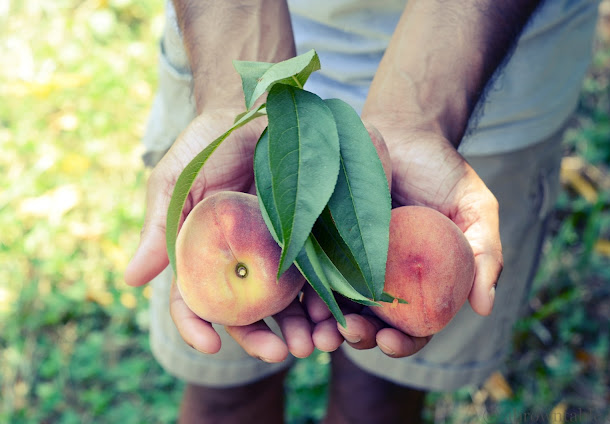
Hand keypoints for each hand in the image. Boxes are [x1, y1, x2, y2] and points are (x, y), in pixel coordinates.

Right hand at [124, 110, 320, 360]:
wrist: (260, 110)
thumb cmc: (210, 143)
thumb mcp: (178, 179)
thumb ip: (159, 227)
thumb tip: (131, 280)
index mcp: (200, 255)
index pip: (193, 301)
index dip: (196, 326)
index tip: (208, 342)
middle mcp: (239, 262)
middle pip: (246, 313)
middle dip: (261, 339)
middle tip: (280, 353)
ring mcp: (277, 253)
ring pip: (288, 305)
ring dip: (301, 329)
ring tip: (315, 343)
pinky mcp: (313, 240)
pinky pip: (321, 277)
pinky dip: (329, 300)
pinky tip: (338, 313)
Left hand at [317, 121, 502, 357]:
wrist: (405, 132)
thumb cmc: (443, 172)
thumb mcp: (476, 209)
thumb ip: (486, 254)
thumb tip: (485, 306)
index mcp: (422, 283)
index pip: (414, 327)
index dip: (404, 343)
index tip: (392, 342)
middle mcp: (385, 279)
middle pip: (371, 323)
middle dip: (360, 336)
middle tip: (352, 332)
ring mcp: (352, 262)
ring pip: (338, 305)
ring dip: (328, 323)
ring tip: (321, 326)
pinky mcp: (326, 241)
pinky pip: (315, 272)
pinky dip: (309, 289)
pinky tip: (303, 297)